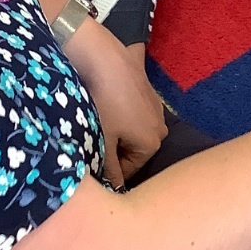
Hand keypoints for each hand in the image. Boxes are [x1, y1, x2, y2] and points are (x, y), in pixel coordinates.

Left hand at [67, 25, 167, 186]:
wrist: (103, 59)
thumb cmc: (103, 103)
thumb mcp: (103, 140)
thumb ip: (109, 169)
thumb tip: (114, 190)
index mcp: (152, 144)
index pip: (128, 170)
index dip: (108, 170)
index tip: (90, 162)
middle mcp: (161, 128)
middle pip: (132, 150)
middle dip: (113, 150)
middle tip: (91, 141)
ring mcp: (157, 108)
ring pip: (132, 130)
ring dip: (116, 130)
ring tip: (95, 121)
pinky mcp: (149, 90)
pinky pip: (133, 111)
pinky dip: (120, 111)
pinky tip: (104, 103)